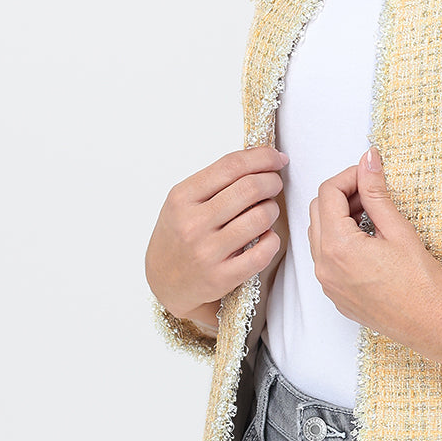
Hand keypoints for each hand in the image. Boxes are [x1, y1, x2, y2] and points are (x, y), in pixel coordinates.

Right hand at [146, 146, 288, 323]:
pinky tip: (265, 237)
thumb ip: (216, 181)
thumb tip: (261, 160)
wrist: (164, 282)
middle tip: (274, 185)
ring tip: (266, 213)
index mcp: (182, 197)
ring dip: (273, 210)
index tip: (277, 158)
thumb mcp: (183, 202)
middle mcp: (193, 223)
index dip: (262, 158)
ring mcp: (207, 251)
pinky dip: (272, 240)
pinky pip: (264, 251)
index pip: (231, 166)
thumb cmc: (179, 236)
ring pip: (261, 217)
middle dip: (272, 182)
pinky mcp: (223, 277)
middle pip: (250, 188)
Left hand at [308, 147, 441, 367]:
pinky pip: (326, 259)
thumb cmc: (421, 283)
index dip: (349, 176)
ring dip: (338, 218)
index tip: (370, 174)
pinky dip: (339, 241)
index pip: (328, 193)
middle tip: (371, 191)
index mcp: (337, 246)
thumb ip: (376, 192)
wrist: (432, 325)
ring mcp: (327, 284)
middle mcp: (324, 266)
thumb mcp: (398, 230)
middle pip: (317, 211)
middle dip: (341, 195)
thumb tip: (368, 160)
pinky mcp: (336, 295)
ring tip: (372, 215)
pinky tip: (369, 241)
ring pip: (318, 235)